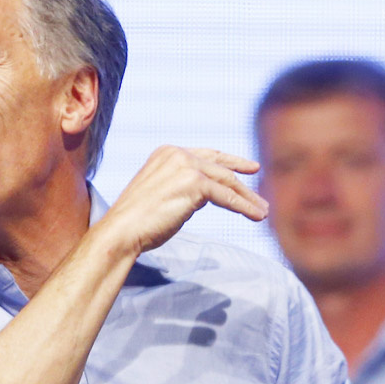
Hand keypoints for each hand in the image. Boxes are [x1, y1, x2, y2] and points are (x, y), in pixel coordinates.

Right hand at [102, 146, 267, 257]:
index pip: (207, 155)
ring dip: (248, 198)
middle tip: (261, 197)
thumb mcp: (161, 193)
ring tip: (262, 211)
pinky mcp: (195, 185)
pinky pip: (227, 197)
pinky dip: (244, 208)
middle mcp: (178, 154)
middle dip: (243, 184)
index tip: (249, 167)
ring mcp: (187, 167)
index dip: (231, 161)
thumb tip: (207, 194)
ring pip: (227, 183)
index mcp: (166, 152)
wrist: (122, 231)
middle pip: (220, 169)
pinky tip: (256, 216)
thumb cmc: (136, 220)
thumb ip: (182, 186)